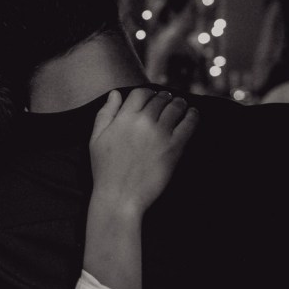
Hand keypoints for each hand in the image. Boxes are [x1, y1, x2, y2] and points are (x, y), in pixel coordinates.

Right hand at [89, 88, 197, 214]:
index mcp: (123, 118)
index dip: (148, 92)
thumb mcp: (96, 140)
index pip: (141, 92)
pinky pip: (188, 125)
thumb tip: (115, 94)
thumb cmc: (105, 170)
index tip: (152, 96)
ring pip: (176, 108)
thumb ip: (105, 114)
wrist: (120, 196)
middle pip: (160, 99)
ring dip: (179, 104)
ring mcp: (160, 134)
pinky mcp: (175, 148)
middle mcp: (143, 121)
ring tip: (181, 105)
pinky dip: (192, 116)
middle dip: (164, 97)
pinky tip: (192, 114)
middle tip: (168, 100)